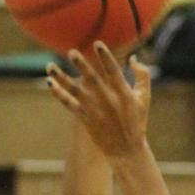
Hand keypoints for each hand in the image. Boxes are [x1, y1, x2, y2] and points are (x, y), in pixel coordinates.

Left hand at [46, 44, 152, 158]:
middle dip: (81, 66)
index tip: (97, 44)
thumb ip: (142, 76)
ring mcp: (95, 111)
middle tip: (71, 52)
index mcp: (123, 94)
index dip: (105, 57)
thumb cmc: (136, 121)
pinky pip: (69, 105)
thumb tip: (133, 58)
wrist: (126, 150)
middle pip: (92, 80)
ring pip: (75, 91)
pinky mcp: (86, 119)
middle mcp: (108, 101)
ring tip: (50, 66)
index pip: (113, 72)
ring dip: (62, 78)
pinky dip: (59, 94)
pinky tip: (49, 83)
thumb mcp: (145, 98)